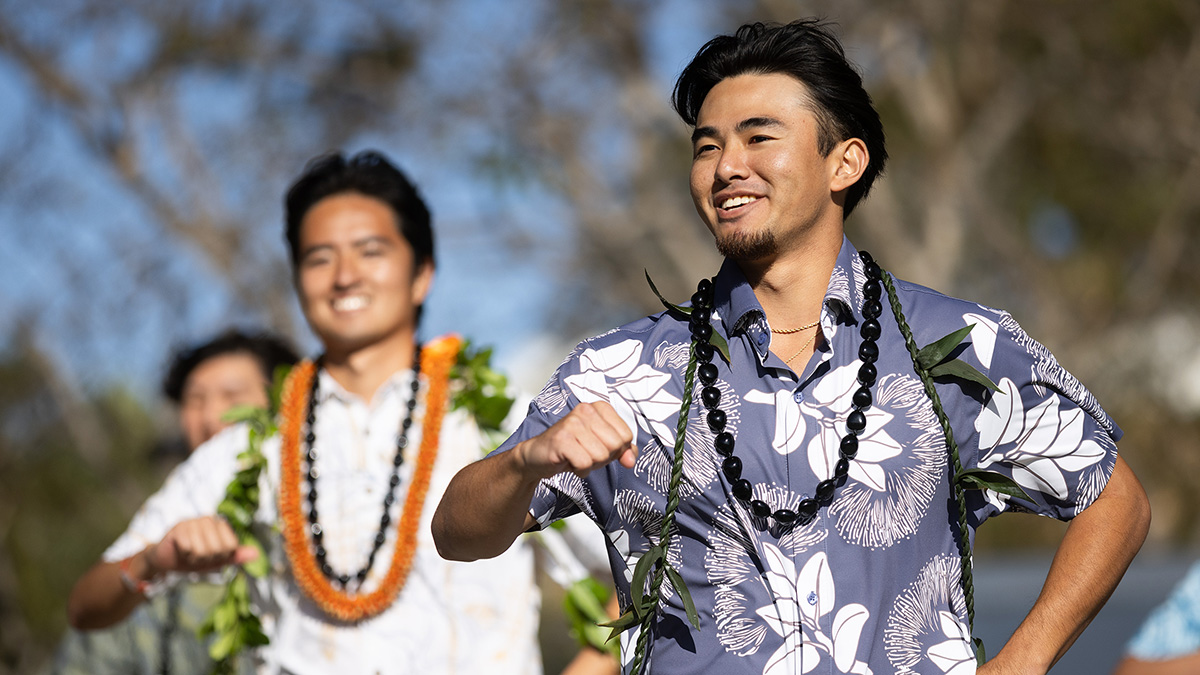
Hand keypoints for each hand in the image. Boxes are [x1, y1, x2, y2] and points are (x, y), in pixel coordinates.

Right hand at [146, 516, 259, 575]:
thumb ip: (235, 556)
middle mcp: (208, 519)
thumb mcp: (217, 560)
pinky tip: (181, 550)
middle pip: (218, 548)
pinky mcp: (179, 527)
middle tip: (198, 556)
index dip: (221, 557)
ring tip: (189, 553)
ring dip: (195, 558)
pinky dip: (185, 554)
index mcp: (220, 525)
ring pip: (203, 549)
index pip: (231, 546)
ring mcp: (193, 521)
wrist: (166, 562)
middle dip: (207, 559)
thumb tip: (257, 554)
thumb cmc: (194, 559)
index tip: (212, 556)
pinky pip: (189, 548)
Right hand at [517, 401, 636, 478]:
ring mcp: (572, 423)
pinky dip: (579, 470)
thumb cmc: (572, 449)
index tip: (598, 446)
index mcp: (599, 407)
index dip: (616, 450)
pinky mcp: (561, 439)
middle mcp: (586, 410)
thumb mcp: (602, 446)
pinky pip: (585, 463)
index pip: (626, 436)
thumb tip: (631, 460)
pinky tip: (569, 462)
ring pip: (601, 456)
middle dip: (603, 458)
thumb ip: (622, 450)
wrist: (538, 456)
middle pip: (615, 446)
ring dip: (590, 465)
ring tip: (575, 456)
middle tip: (585, 453)